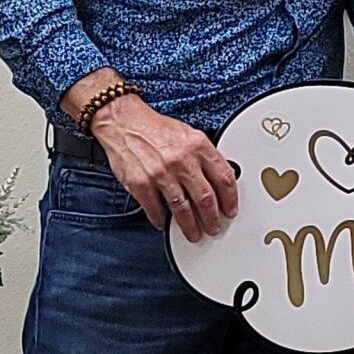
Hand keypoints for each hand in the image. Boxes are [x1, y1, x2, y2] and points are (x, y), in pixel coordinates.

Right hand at [89, 96, 238, 238]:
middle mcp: (182, 160)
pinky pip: (156, 211)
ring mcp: (161, 174)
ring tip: (194, 233)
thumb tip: (218, 177)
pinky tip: (164, 222)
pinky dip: (161, 220)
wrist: (123, 121)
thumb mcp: (188, 134)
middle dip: (212, 219)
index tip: (230, 209)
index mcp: (197, 146)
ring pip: (183, 210)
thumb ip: (203, 155)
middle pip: (206, 199)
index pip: (224, 178)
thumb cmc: (154, 128)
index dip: (230, 199)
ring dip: (190, 226)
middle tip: (214, 227)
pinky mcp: (141, 184)